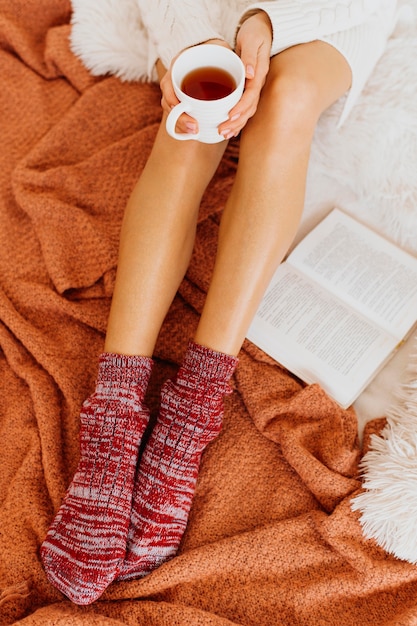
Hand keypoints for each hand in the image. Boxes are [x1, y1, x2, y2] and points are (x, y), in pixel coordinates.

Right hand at [160, 39, 229, 135]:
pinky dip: (185, 127)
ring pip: (173, 113)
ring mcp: (178, 92)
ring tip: (195, 132)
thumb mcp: (221, 47)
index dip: (172, 99)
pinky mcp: (185, 102)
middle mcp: (174, 80)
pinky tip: (195, 134)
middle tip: (195, 127)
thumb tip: (249, 74)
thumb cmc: (216, 49)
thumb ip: (228, 55)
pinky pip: (180, 117)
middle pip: (169, 104)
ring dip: (182, 126)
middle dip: (180, 119)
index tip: (181, 108)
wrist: (211, 52)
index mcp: (178, 65)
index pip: (167, 85)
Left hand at [219, 11, 271, 138]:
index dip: (241, 107)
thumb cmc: (255, 32)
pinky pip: (244, 106)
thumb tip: (248, 74)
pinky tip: (229, 127)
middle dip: (236, 122)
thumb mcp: (251, 39)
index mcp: (259, 73)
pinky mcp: (249, 87)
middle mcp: (257, 83)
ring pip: (247, 110)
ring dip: (236, 124)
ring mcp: (254, 86)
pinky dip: (237, 118)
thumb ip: (250, 56)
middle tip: (222, 131)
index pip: (251, 95)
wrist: (262, 28)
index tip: (230, 116)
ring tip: (223, 134)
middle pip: (249, 108)